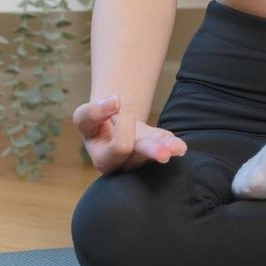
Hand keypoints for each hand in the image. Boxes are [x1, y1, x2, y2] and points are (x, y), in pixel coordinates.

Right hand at [72, 94, 188, 174]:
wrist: (109, 125)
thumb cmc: (96, 122)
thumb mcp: (86, 116)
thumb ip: (94, 111)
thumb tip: (115, 101)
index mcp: (103, 159)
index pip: (117, 146)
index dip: (123, 125)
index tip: (116, 103)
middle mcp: (124, 163)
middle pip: (138, 158)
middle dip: (151, 152)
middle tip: (164, 153)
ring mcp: (140, 158)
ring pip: (152, 154)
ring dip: (165, 149)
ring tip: (178, 149)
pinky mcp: (153, 149)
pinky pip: (163, 146)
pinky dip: (172, 144)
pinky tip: (180, 147)